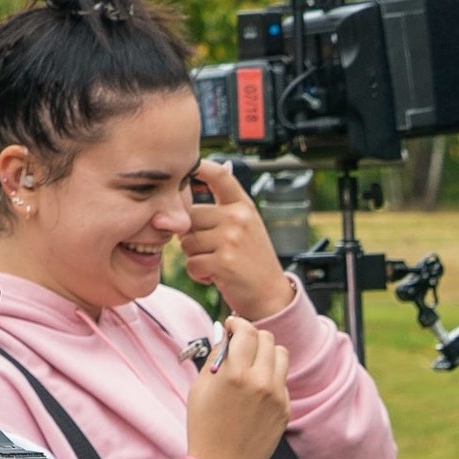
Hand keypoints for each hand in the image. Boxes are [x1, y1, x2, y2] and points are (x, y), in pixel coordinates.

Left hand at [180, 159, 293, 320]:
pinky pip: (192, 264)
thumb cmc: (253, 261)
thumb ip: (222, 208)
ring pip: (187, 242)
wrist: (271, 295)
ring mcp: (231, 239)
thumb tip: (189, 189)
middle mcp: (238, 218)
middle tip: (212, 250)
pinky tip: (216, 276)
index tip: (188, 164)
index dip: (200, 166)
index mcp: (243, 206)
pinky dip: (199, 274)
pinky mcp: (223, 261)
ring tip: (216, 263)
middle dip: (192, 236)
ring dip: (195, 257)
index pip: (220, 176)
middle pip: (190, 217)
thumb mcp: (246, 227)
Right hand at [184, 317, 290, 458]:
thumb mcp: (200, 388)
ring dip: (267, 352)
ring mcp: (277, 396)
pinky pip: (283, 380)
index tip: (232, 325)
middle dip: (252, 336)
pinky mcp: (286, 409)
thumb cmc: (204, 426)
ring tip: (251, 362)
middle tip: (241, 343)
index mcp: (235, 374)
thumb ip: (216, 357)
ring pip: (281, 355)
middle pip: (267, 339)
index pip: (247, 331)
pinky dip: (271, 376)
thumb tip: (225, 334)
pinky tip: (256, 388)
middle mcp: (261, 382)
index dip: (238, 323)